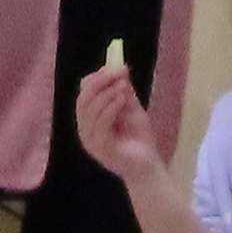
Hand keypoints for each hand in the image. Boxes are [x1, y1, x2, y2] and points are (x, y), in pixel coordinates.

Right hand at [72, 59, 163, 182]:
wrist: (148, 165)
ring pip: (90, 111)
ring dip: (107, 94)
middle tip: (119, 72)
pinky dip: (111, 108)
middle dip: (100, 82)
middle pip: (83, 100)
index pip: (84, 94)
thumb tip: (120, 67)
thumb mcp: (131, 108)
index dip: (97, 78)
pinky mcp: (101, 149)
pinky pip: (101, 124)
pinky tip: (122, 99)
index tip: (116, 67)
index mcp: (89, 120)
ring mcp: (91, 141)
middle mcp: (85, 130)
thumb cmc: (139, 139)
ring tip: (124, 86)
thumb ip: (123, 91)